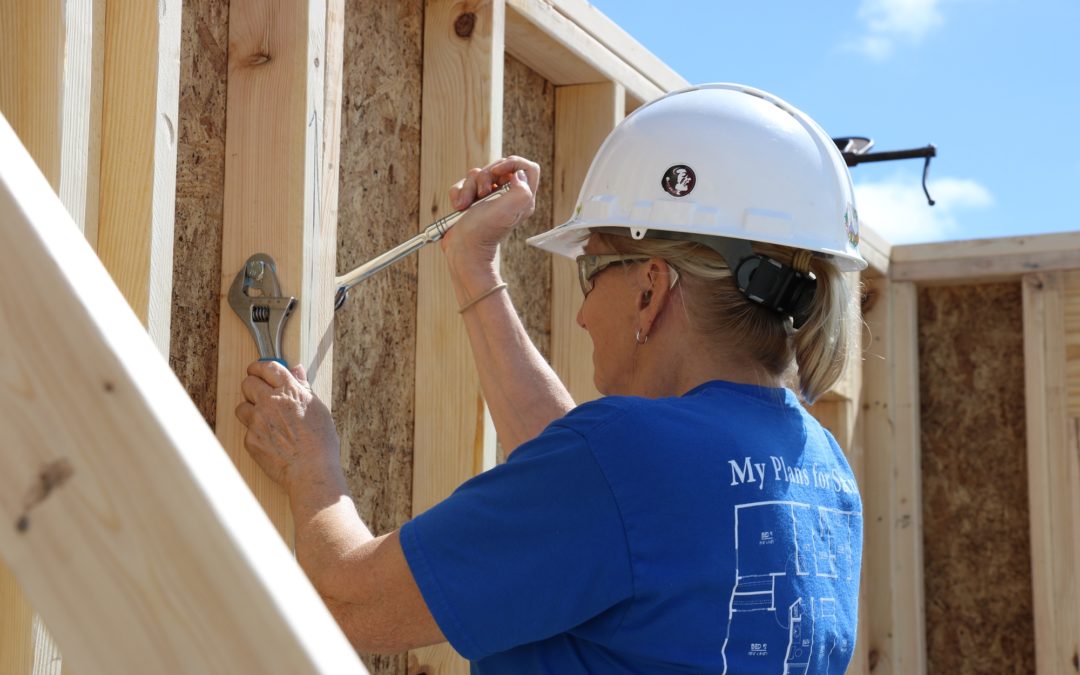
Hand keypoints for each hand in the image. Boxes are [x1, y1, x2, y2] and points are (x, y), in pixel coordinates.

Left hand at [234, 361, 341, 493]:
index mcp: (290, 391)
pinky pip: (246, 430)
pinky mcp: (250, 439)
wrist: (311, 471)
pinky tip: (270, 440)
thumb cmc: (321, 442)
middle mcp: (270, 402)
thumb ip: (303, 387)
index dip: (260, 366)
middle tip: (260, 394)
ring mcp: (258, 421)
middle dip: (253, 386)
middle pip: (248, 383)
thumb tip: (296, 370)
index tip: (258, 370)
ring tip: (264, 420)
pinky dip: (255, 433)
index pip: (268, 367)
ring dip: (250, 410)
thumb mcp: (318, 409)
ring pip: (242, 406)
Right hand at [441, 156, 539, 264]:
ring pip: (478, 174)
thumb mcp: (507, 210)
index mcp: (522, 198)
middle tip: (482, 194)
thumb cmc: (483, 232)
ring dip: (468, 188)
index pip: (528, 168)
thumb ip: (521, 190)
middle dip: (484, 177)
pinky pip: (464, 184)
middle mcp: (507, 196)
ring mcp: (489, 197)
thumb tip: (519, 174)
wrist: (462, 249)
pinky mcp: (472, 200)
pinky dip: (459, 193)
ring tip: (466, 205)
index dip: (512, 163)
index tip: (497, 173)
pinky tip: (459, 206)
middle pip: (499, 167)